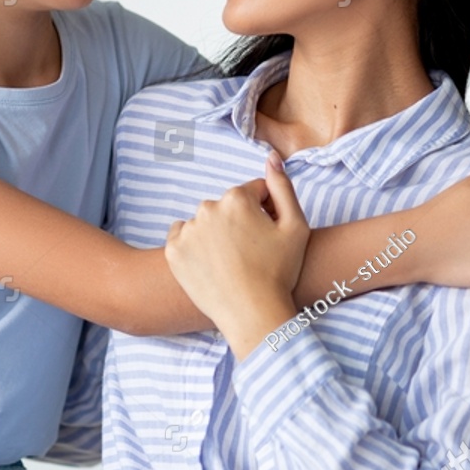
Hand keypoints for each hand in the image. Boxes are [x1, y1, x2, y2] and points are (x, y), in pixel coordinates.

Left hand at [164, 152, 308, 358]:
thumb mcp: (296, 225)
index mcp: (236, 198)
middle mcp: (207, 208)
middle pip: (227, 207)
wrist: (252, 314)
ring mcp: (187, 231)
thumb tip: (271, 156)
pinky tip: (211, 263)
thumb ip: (282, 186)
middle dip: (239, 222)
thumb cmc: (279, 272)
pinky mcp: (173, 252)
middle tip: (252, 253)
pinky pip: (183, 238)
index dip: (266, 214)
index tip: (270, 237)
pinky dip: (194, 246)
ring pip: (205, 223)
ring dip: (216, 234)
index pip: (253, 194)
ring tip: (232, 262)